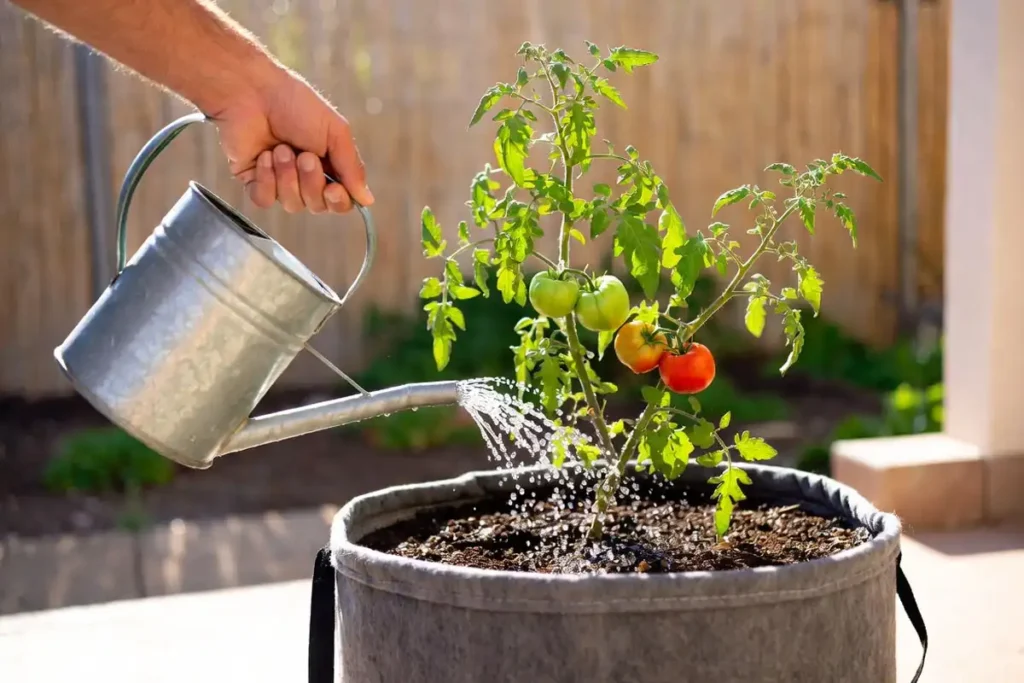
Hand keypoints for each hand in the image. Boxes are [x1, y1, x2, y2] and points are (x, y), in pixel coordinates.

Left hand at [211, 68, 373, 213]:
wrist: (252, 92)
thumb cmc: (295, 103)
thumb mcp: (335, 131)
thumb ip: (352, 167)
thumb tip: (367, 200)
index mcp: (328, 164)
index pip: (340, 200)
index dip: (338, 201)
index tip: (333, 188)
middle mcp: (305, 176)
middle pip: (317, 205)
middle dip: (311, 182)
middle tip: (303, 155)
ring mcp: (279, 180)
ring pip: (292, 204)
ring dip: (288, 177)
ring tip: (279, 148)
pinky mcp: (253, 180)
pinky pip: (265, 200)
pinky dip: (266, 180)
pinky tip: (263, 156)